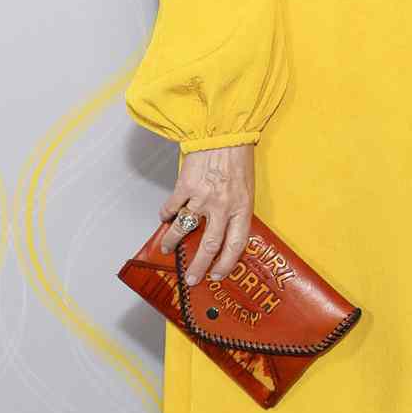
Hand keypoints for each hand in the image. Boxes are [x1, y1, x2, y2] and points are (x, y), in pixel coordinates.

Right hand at [158, 144, 255, 283]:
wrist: (224, 133)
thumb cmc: (238, 161)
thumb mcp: (246, 190)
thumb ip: (236, 212)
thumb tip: (225, 233)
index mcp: (242, 208)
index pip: (235, 245)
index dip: (226, 263)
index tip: (217, 275)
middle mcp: (222, 206)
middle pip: (209, 245)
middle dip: (198, 266)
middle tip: (191, 279)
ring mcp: (202, 197)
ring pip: (184, 229)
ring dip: (173, 242)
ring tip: (167, 249)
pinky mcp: (185, 186)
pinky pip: (171, 208)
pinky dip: (166, 215)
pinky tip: (165, 219)